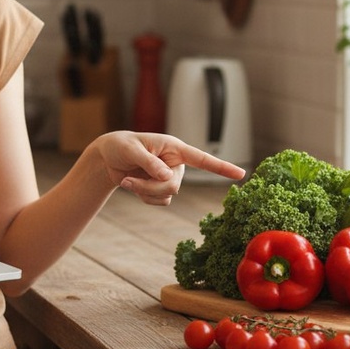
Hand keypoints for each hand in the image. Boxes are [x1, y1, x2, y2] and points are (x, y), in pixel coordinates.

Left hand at [88, 131, 244, 205]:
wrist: (107, 158)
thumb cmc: (120, 146)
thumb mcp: (132, 150)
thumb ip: (150, 163)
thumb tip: (168, 177)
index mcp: (174, 148)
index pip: (202, 159)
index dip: (222, 167)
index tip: (241, 173)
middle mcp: (176, 163)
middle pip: (174, 186)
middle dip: (150, 187)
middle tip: (128, 180)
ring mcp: (169, 177)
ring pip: (167, 196)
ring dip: (144, 192)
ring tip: (127, 179)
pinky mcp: (160, 189)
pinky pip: (159, 202)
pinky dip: (143, 197)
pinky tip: (132, 185)